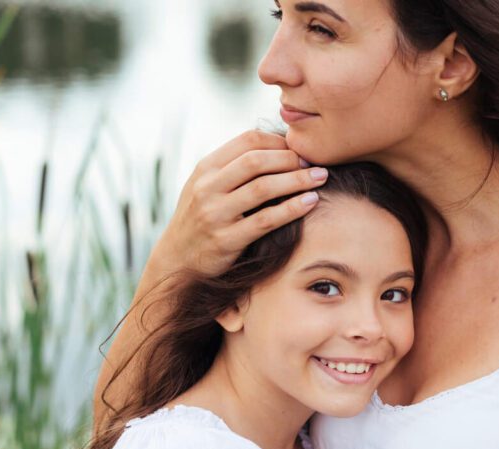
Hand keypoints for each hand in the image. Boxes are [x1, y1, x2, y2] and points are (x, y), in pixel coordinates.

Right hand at [152, 130, 328, 277]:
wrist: (178, 259)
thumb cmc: (202, 218)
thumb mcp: (207, 185)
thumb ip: (234, 167)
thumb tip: (278, 145)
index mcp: (206, 167)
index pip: (248, 140)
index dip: (279, 141)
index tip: (301, 149)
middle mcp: (208, 187)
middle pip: (256, 160)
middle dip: (291, 159)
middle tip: (315, 163)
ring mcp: (215, 213)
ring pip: (263, 188)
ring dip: (297, 180)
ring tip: (321, 178)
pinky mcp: (227, 240)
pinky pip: (266, 220)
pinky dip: (292, 208)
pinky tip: (311, 202)